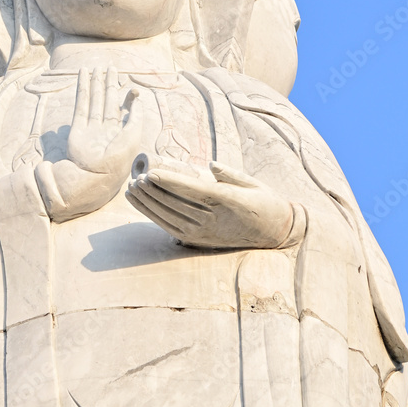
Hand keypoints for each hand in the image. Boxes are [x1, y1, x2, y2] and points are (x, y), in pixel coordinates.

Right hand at [36, 67, 141, 221]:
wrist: (96, 175)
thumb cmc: (119, 158)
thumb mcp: (134, 134)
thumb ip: (136, 115)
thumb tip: (138, 97)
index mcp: (120, 132)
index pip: (123, 109)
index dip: (127, 97)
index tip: (131, 87)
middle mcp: (105, 128)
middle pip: (107, 100)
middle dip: (109, 84)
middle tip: (110, 68)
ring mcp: (90, 127)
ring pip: (93, 99)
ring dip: (95, 83)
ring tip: (95, 67)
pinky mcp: (78, 127)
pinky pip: (81, 103)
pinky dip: (82, 88)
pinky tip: (83, 75)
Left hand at [126, 161, 299, 248]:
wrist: (275, 233)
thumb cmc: (263, 201)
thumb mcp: (252, 182)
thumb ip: (230, 174)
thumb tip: (209, 165)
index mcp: (228, 201)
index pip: (193, 191)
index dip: (170, 183)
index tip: (151, 173)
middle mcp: (215, 219)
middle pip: (177, 204)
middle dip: (153, 192)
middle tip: (135, 178)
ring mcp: (206, 232)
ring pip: (171, 217)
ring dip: (149, 204)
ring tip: (132, 189)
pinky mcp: (200, 241)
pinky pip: (172, 228)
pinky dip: (154, 216)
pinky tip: (142, 205)